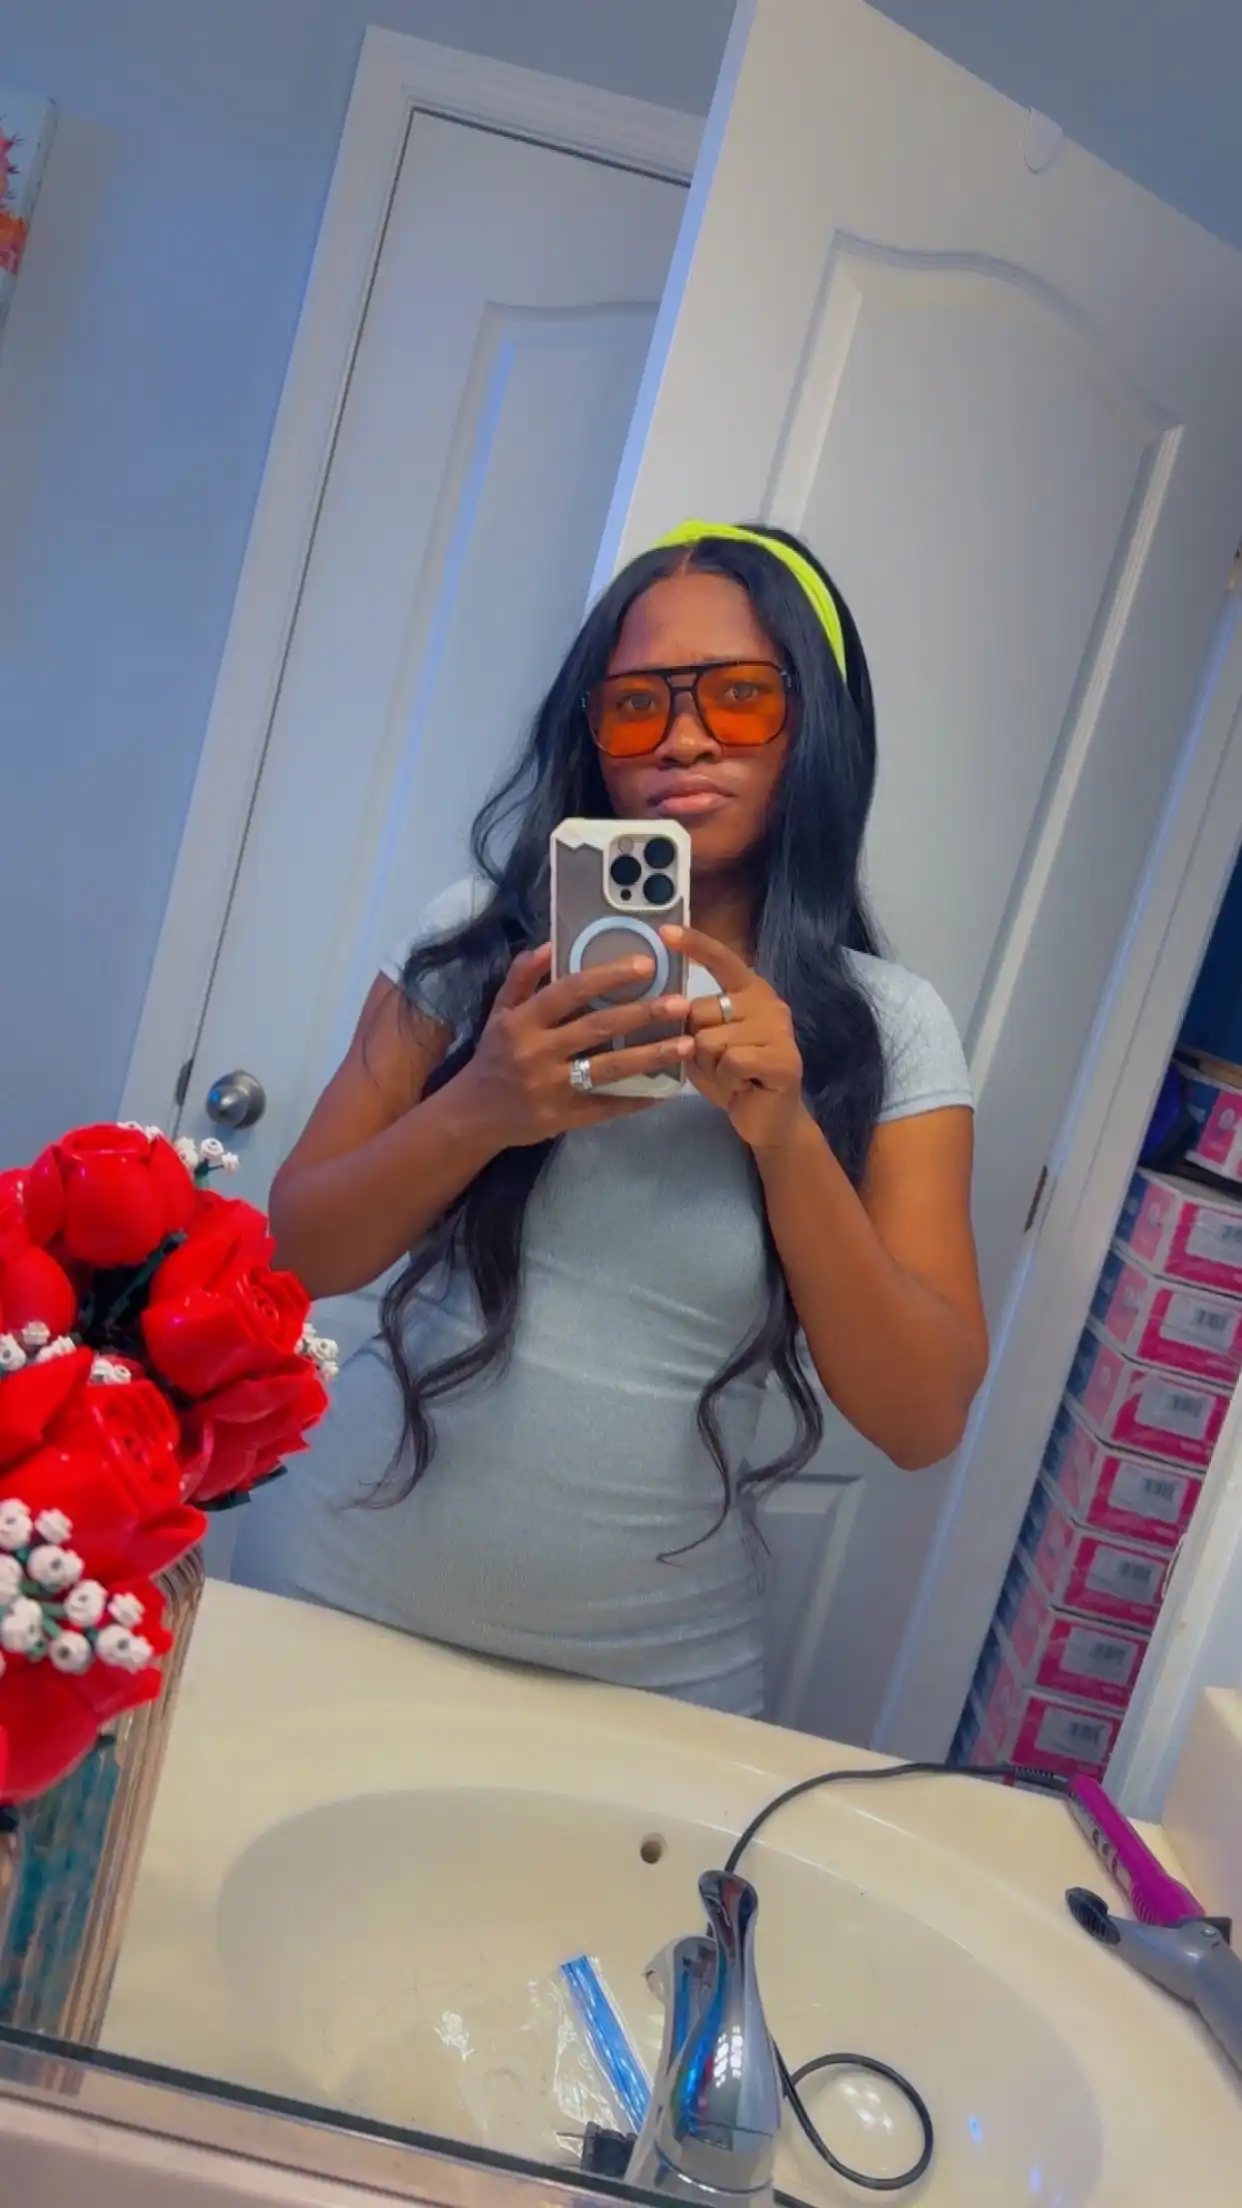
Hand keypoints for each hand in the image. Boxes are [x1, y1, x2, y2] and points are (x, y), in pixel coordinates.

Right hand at [455, 945, 692, 1147]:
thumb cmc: (493, 1057)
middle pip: (597, 1028)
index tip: (646, 964)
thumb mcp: (499, 1013)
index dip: (608, 976)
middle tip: (681, 1003)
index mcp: (523, 1022)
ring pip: (609, 1068)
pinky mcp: (564, 1118)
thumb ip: (521, 978)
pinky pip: (607, 1107)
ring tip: (687, 1045)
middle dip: (643, 1014)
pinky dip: (638, 1098)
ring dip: (651, 1056)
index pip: (569, 991)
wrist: (474, 1114)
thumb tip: (548, 945)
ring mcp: (552, 1088)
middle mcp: (538, 1053)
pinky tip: (666, 1088)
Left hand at [663, 926, 805, 1154]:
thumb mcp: (704, 1046)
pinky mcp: (783, 1058)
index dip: (694, 944)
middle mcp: (768, 1001)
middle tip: (719, 1065)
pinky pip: (731, 1061)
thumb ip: (691, 1022)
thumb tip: (666, 1004)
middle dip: (695, 1045)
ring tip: (732, 1078)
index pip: (721, 960)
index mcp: (749, 991)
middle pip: (699, 1010)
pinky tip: (743, 1087)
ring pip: (710, 1040)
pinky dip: (727, 1081)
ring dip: (711, 1068)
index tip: (664, 931)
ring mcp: (779, 1028)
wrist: (769, 1121)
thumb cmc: (734, 1079)